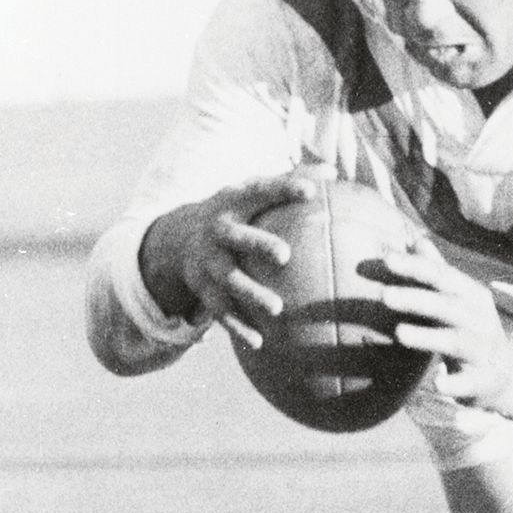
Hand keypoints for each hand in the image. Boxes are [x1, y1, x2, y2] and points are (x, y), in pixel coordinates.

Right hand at [139, 173, 315, 348]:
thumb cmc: (236, 212)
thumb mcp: (253, 191)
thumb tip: (333, 171)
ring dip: (250, 293)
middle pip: (236, 238)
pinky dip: (237, 327)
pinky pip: (220, 311)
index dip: (284, 187)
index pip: (260, 190)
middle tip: (285, 255)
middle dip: (257, 244)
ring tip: (277, 308)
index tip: (310, 191)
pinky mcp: (203, 288)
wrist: (179, 238)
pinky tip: (259, 342)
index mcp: (234, 202)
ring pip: (228, 280)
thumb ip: (291, 180)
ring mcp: (207, 261)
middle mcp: (217, 231)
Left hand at [377, 240, 512, 411]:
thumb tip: (415, 239)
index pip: (443, 276)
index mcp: (472, 295)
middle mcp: (479, 320)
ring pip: (455, 342)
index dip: (416, 267)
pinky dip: (452, 383)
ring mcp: (482, 351)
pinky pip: (465, 383)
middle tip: (384, 295)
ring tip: (399, 333)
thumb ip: (438, 270)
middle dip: (417, 299)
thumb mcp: (460, 298)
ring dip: (428, 337)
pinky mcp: (480, 381)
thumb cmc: (472, 329)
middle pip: (447, 306)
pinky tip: (436, 384)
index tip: (387, 259)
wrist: (507, 373)